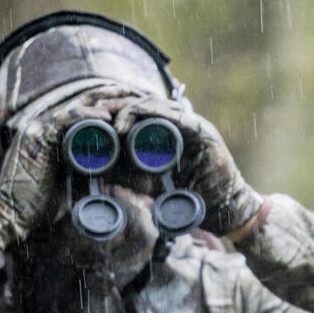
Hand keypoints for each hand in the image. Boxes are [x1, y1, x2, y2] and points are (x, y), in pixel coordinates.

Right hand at [0, 86, 137, 251]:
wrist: (11, 215)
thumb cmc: (40, 205)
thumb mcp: (75, 186)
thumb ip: (95, 178)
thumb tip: (124, 182)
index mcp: (55, 134)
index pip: (87, 111)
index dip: (112, 106)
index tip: (137, 107)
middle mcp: (47, 126)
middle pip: (86, 103)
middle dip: (114, 98)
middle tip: (140, 97)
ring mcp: (40, 129)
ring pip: (79, 106)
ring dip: (106, 104)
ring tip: (129, 101)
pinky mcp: (38, 137)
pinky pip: (65, 119)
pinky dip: (87, 115)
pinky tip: (106, 116)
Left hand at [110, 94, 262, 234]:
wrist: (222, 209)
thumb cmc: (190, 195)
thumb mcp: (149, 183)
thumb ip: (126, 173)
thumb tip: (96, 168)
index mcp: (164, 131)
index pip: (135, 112)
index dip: (113, 112)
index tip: (90, 119)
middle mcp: (177, 123)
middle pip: (143, 103)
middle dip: (117, 106)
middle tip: (96, 115)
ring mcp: (191, 124)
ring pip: (156, 105)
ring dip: (132, 109)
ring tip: (113, 121)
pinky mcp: (202, 130)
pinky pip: (176, 115)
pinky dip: (155, 112)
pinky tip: (137, 114)